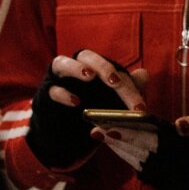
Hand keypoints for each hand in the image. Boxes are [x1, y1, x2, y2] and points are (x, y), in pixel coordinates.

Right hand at [26, 51, 145, 168]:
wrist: (66, 133)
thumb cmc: (92, 111)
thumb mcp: (112, 104)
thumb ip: (126, 90)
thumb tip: (144, 74)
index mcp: (93, 67)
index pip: (112, 68)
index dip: (128, 86)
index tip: (139, 107)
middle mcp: (74, 67)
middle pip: (86, 56)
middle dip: (102, 66)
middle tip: (115, 81)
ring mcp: (56, 79)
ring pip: (60, 62)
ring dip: (76, 68)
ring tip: (89, 76)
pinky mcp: (44, 94)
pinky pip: (50, 89)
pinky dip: (62, 93)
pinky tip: (75, 102)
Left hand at [94, 110, 188, 189]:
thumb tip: (180, 126)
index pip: (153, 142)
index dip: (130, 134)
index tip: (110, 126)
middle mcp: (181, 173)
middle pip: (142, 156)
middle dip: (119, 143)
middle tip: (98, 130)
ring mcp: (175, 185)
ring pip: (141, 167)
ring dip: (122, 152)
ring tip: (104, 137)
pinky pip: (146, 175)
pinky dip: (132, 162)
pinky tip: (120, 150)